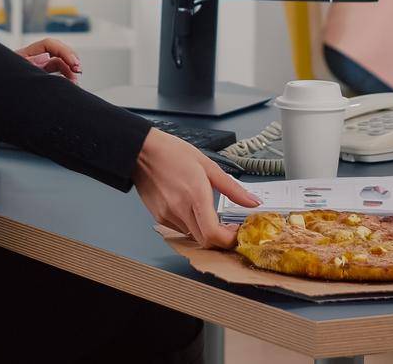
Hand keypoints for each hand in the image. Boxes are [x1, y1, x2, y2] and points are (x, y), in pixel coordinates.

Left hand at [17, 38, 80, 81]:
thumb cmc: (2, 82)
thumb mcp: (15, 71)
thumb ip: (29, 65)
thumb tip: (45, 58)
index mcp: (27, 53)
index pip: (50, 44)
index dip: (64, 51)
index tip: (73, 63)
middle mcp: (35, 58)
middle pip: (58, 52)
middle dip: (70, 59)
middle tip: (78, 70)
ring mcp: (39, 67)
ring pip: (60, 63)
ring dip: (70, 70)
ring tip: (76, 81)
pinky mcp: (42, 77)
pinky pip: (57, 74)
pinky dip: (66, 78)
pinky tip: (71, 84)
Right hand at [133, 129, 260, 248]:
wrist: (141, 151)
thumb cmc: (171, 153)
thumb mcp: (208, 165)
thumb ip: (232, 188)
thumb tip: (252, 201)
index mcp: (195, 195)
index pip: (214, 235)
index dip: (229, 240)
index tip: (237, 232)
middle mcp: (180, 209)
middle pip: (206, 241)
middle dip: (221, 238)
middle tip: (228, 226)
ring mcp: (167, 215)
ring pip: (193, 236)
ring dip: (205, 230)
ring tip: (208, 211)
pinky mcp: (159, 216)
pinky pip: (180, 229)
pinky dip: (190, 224)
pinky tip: (190, 207)